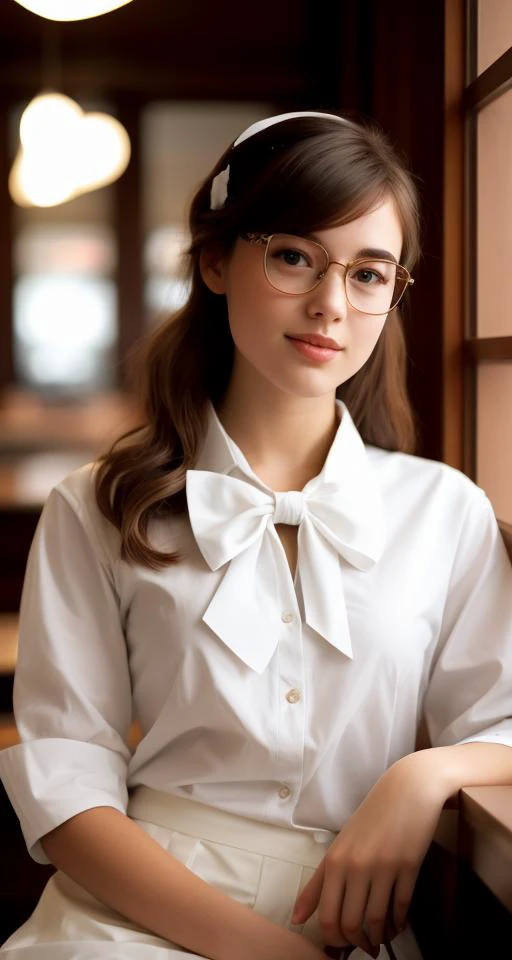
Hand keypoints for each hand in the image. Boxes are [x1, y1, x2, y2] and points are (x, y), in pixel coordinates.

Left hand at [291, 753, 446, 956]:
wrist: (407, 789)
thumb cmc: (372, 817)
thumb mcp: (341, 845)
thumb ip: (319, 883)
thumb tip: (296, 919)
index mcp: (334, 861)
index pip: (326, 916)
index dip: (332, 940)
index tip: (340, 948)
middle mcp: (355, 866)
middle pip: (349, 924)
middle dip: (356, 944)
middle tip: (364, 947)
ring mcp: (382, 867)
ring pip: (376, 922)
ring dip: (379, 938)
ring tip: (382, 938)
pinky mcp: (408, 868)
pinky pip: (401, 909)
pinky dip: (399, 923)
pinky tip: (398, 923)